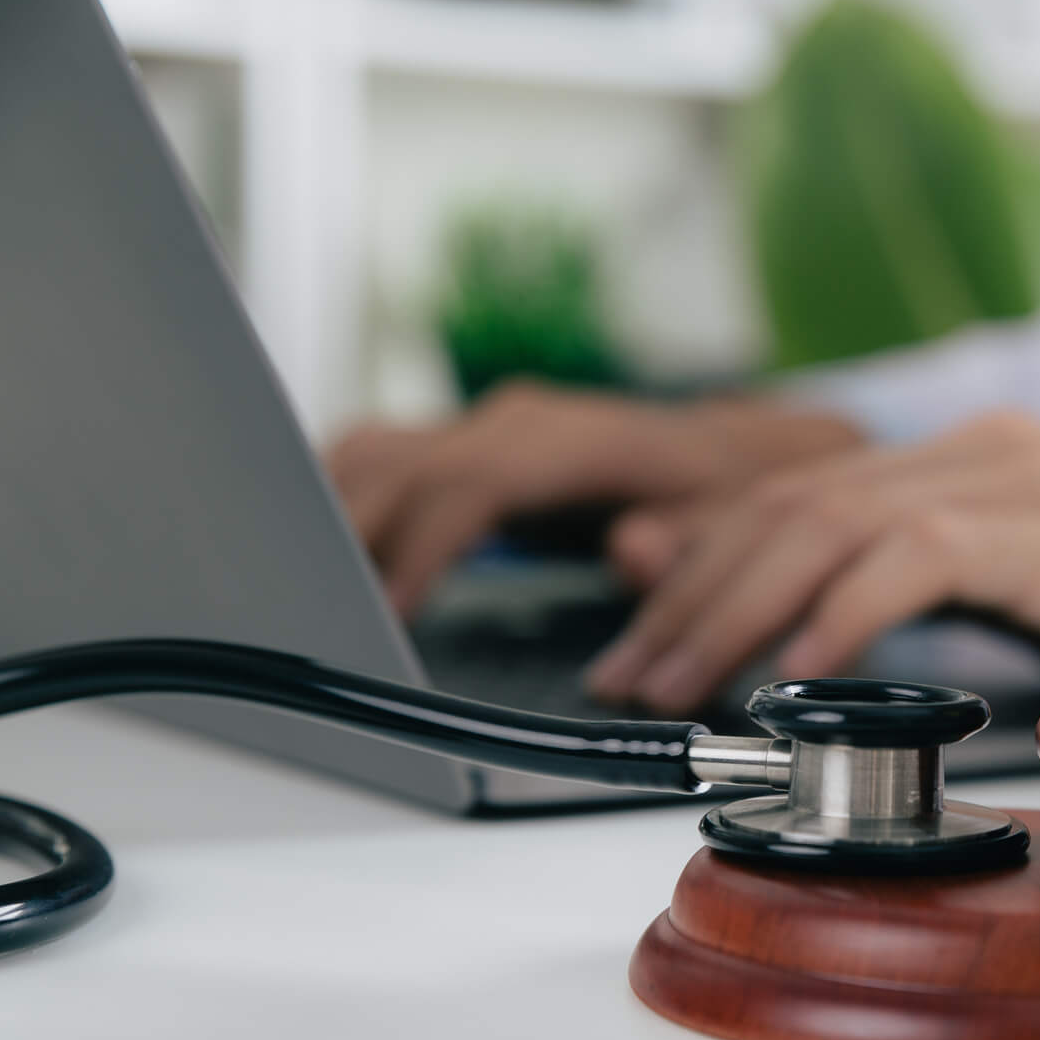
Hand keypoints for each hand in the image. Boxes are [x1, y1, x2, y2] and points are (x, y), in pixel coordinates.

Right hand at [325, 380, 863, 616]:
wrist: (739, 454)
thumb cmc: (731, 499)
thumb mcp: (730, 529)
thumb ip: (686, 545)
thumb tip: (631, 547)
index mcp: (577, 441)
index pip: (471, 486)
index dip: (421, 548)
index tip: (385, 611)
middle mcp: (519, 423)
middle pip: (401, 469)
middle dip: (348, 539)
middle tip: (314, 617)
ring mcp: (488, 428)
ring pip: (375, 455)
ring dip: (329, 515)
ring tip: (301, 591)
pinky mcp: (470, 446)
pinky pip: (382, 461)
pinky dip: (340, 500)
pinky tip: (318, 552)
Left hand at [583, 410, 1039, 711]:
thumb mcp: (1009, 606)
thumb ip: (900, 600)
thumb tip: (777, 633)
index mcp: (967, 460)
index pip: (797, 487)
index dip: (700, 548)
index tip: (635, 611)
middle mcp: (979, 448)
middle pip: (788, 500)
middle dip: (689, 588)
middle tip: (628, 673)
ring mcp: (1014, 476)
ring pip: (825, 521)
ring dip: (731, 609)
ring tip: (676, 681)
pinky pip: (910, 559)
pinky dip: (837, 616)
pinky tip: (792, 673)